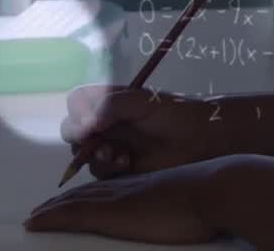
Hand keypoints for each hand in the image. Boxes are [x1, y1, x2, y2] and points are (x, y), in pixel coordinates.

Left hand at [25, 158, 223, 243]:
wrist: (219, 189)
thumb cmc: (217, 199)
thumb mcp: (197, 202)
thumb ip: (186, 207)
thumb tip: (191, 216)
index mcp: (148, 186)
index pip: (111, 190)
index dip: (91, 195)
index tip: (76, 200)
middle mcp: (129, 188)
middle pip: (88, 194)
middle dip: (65, 202)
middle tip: (43, 210)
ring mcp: (120, 199)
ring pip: (76, 202)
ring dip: (53, 209)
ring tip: (35, 217)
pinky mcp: (113, 214)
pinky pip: (72, 214)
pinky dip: (51, 217)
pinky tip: (34, 222)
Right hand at [61, 85, 228, 179]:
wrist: (200, 138)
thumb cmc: (174, 113)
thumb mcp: (141, 101)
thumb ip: (111, 105)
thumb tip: (86, 124)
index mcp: (109, 101)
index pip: (77, 102)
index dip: (77, 111)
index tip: (88, 121)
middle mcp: (106, 123)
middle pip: (73, 131)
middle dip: (80, 139)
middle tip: (97, 142)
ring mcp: (111, 146)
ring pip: (83, 155)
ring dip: (97, 155)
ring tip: (120, 155)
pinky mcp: (119, 168)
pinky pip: (99, 172)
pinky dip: (108, 168)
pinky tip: (128, 163)